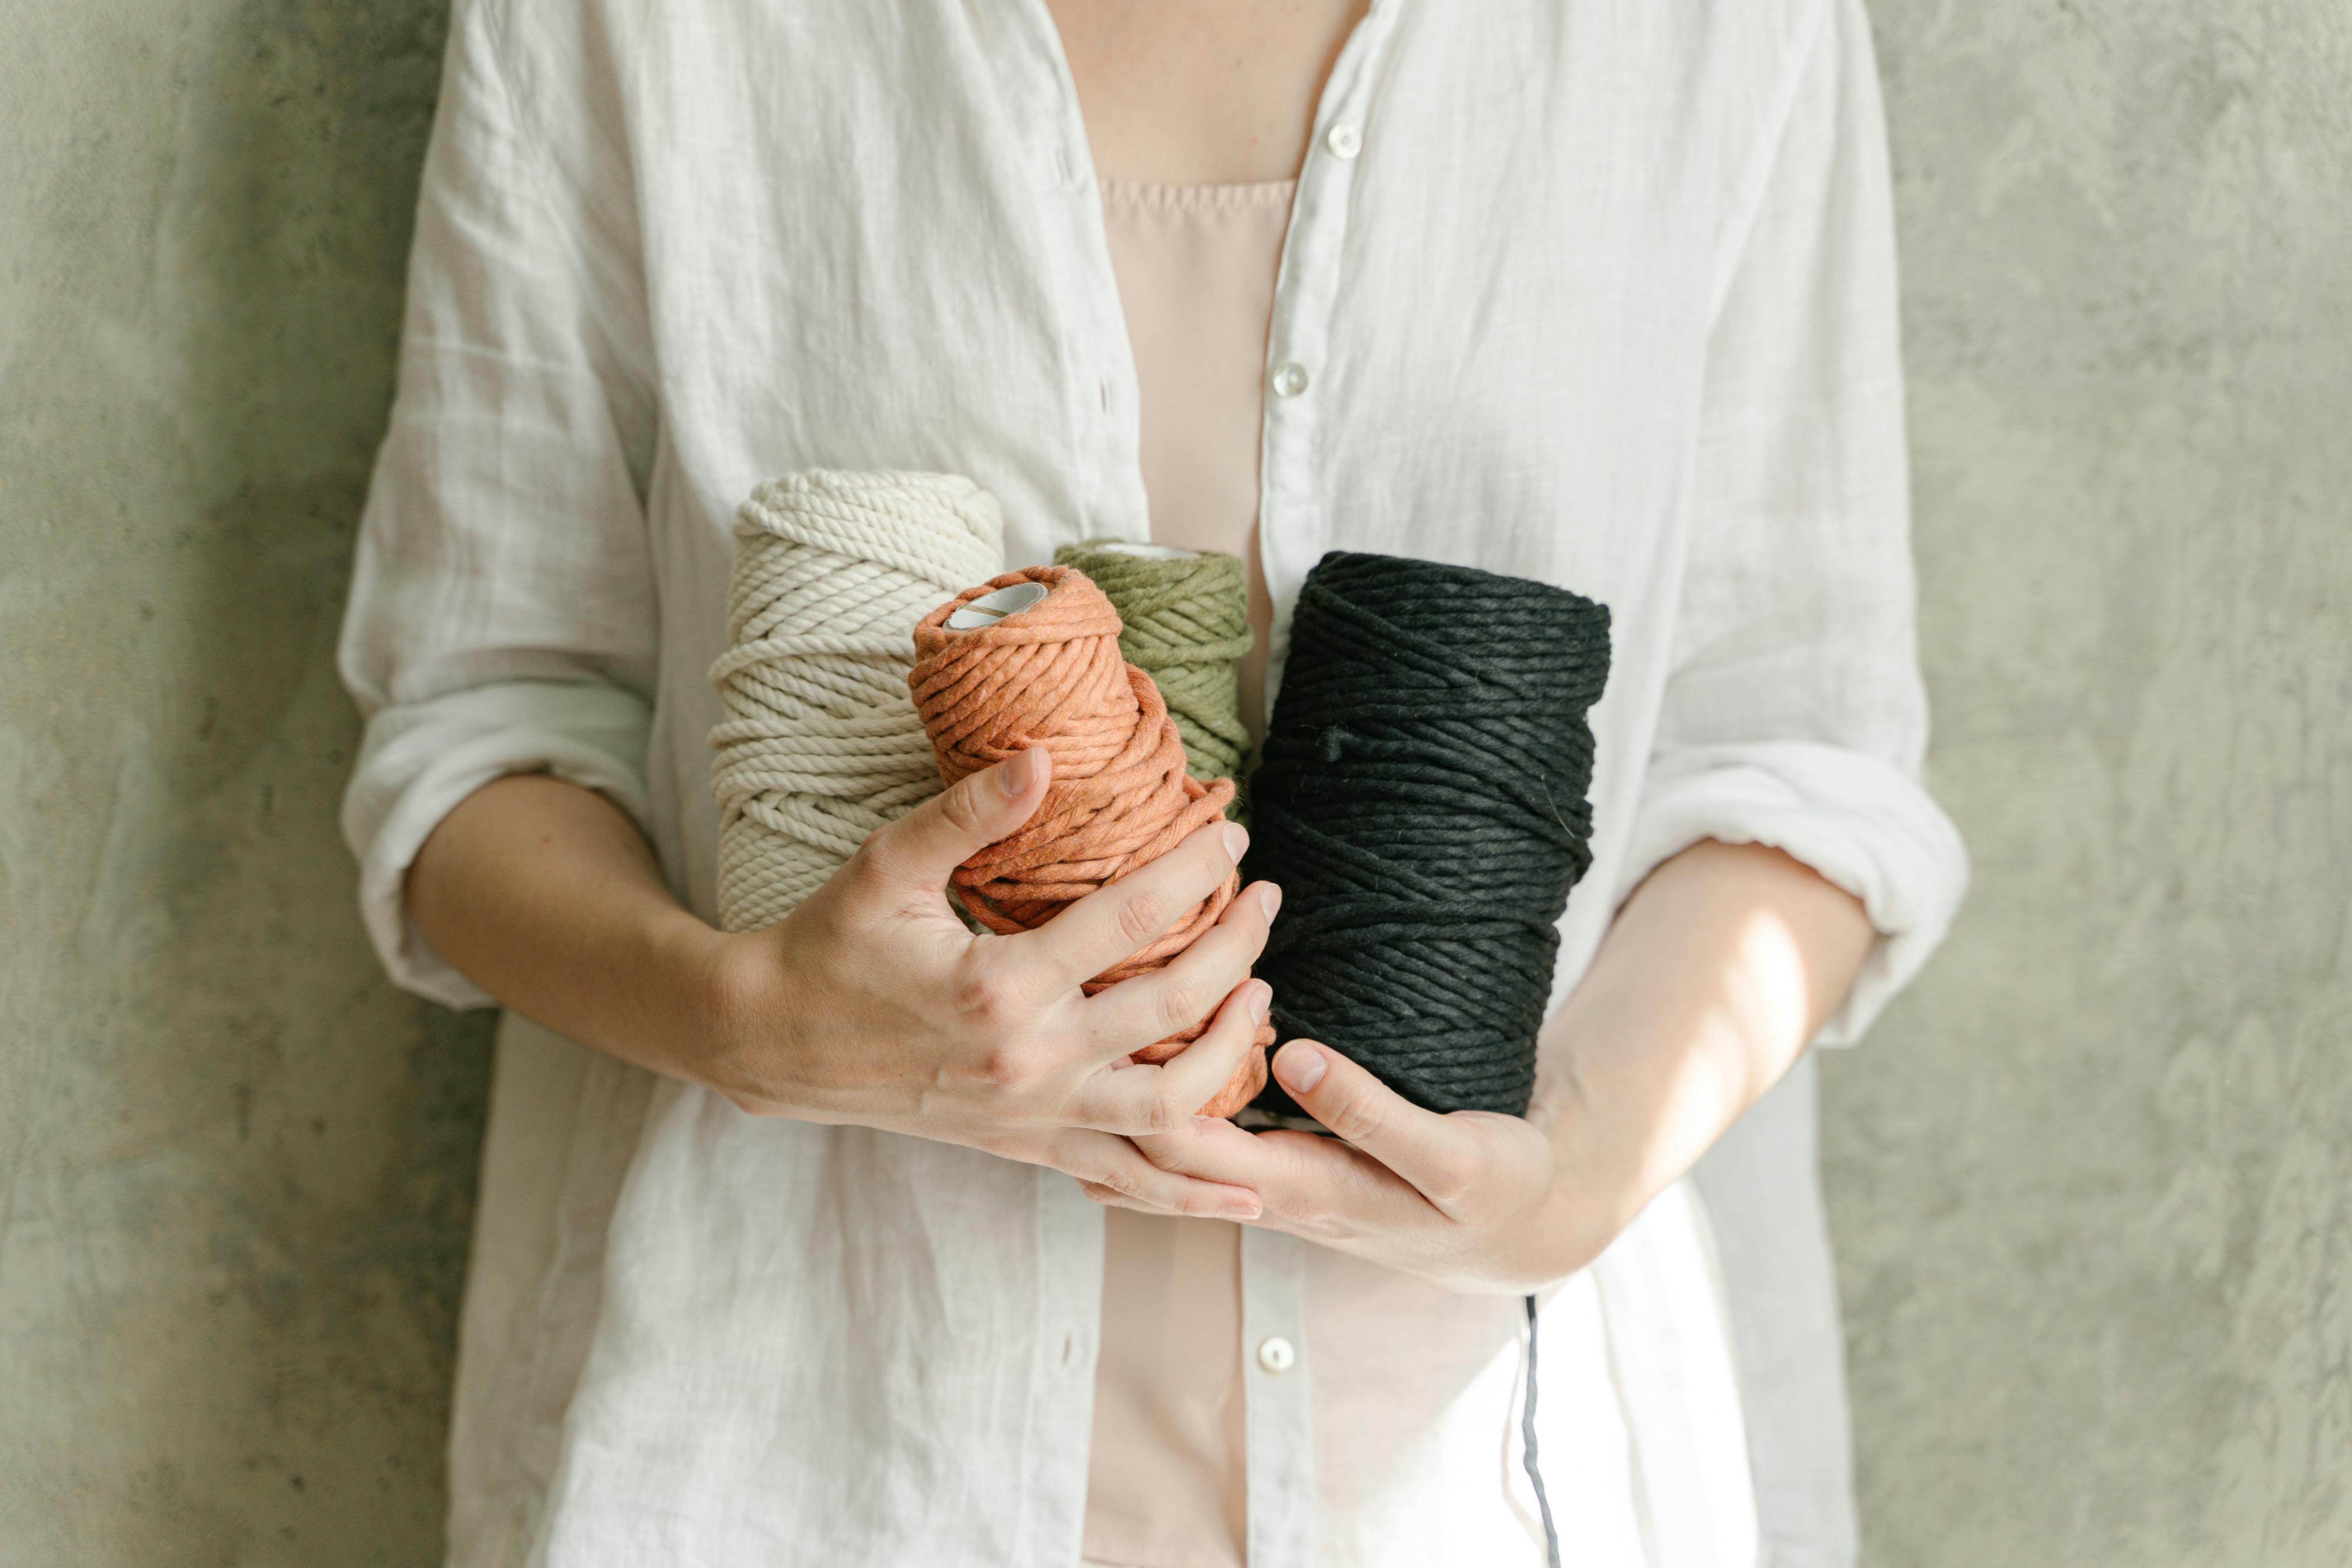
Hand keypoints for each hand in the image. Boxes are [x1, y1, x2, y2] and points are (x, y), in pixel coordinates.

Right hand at [695, 746, 1279, 1220]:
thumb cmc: (829, 945)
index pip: (1132, 918)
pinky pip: (1129, 1179)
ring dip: (1234, 1054)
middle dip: (1237, 946)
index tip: (1231, 839)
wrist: (772, 1042)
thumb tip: (1041, 756)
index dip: (1194, 870)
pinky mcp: (1027, 1147)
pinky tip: (1251, 1186)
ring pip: (1170, 1107)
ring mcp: (1032, 1116)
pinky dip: (1195, 1188)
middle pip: (1172, 1007)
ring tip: (1263, 997)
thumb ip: (966, 813)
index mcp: (997, 985)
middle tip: (1267, 899)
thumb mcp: (885, 865)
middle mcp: (1027, 1062)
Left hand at [1093, 1039, 1629, 1293]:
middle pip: (1152, 1154)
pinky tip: (1135, 1057)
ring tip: (1081, 1024)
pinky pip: (1199, 1142)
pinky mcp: (1280, 1169)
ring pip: (1166, 1153)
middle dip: (1113, 1085)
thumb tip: (1294, 1056)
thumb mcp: (1452, 1158)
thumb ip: (1373, 1113)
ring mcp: (1269, 1186)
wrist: (1518, 1231)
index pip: (1186, 1148)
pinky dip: (1160, 1101)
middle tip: (1081, 1001)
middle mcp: (1269, 1197)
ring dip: (1127, 1095)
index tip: (1137, 1005)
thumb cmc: (1491, 1190)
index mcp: (1302, 1192)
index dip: (1152, 1077)